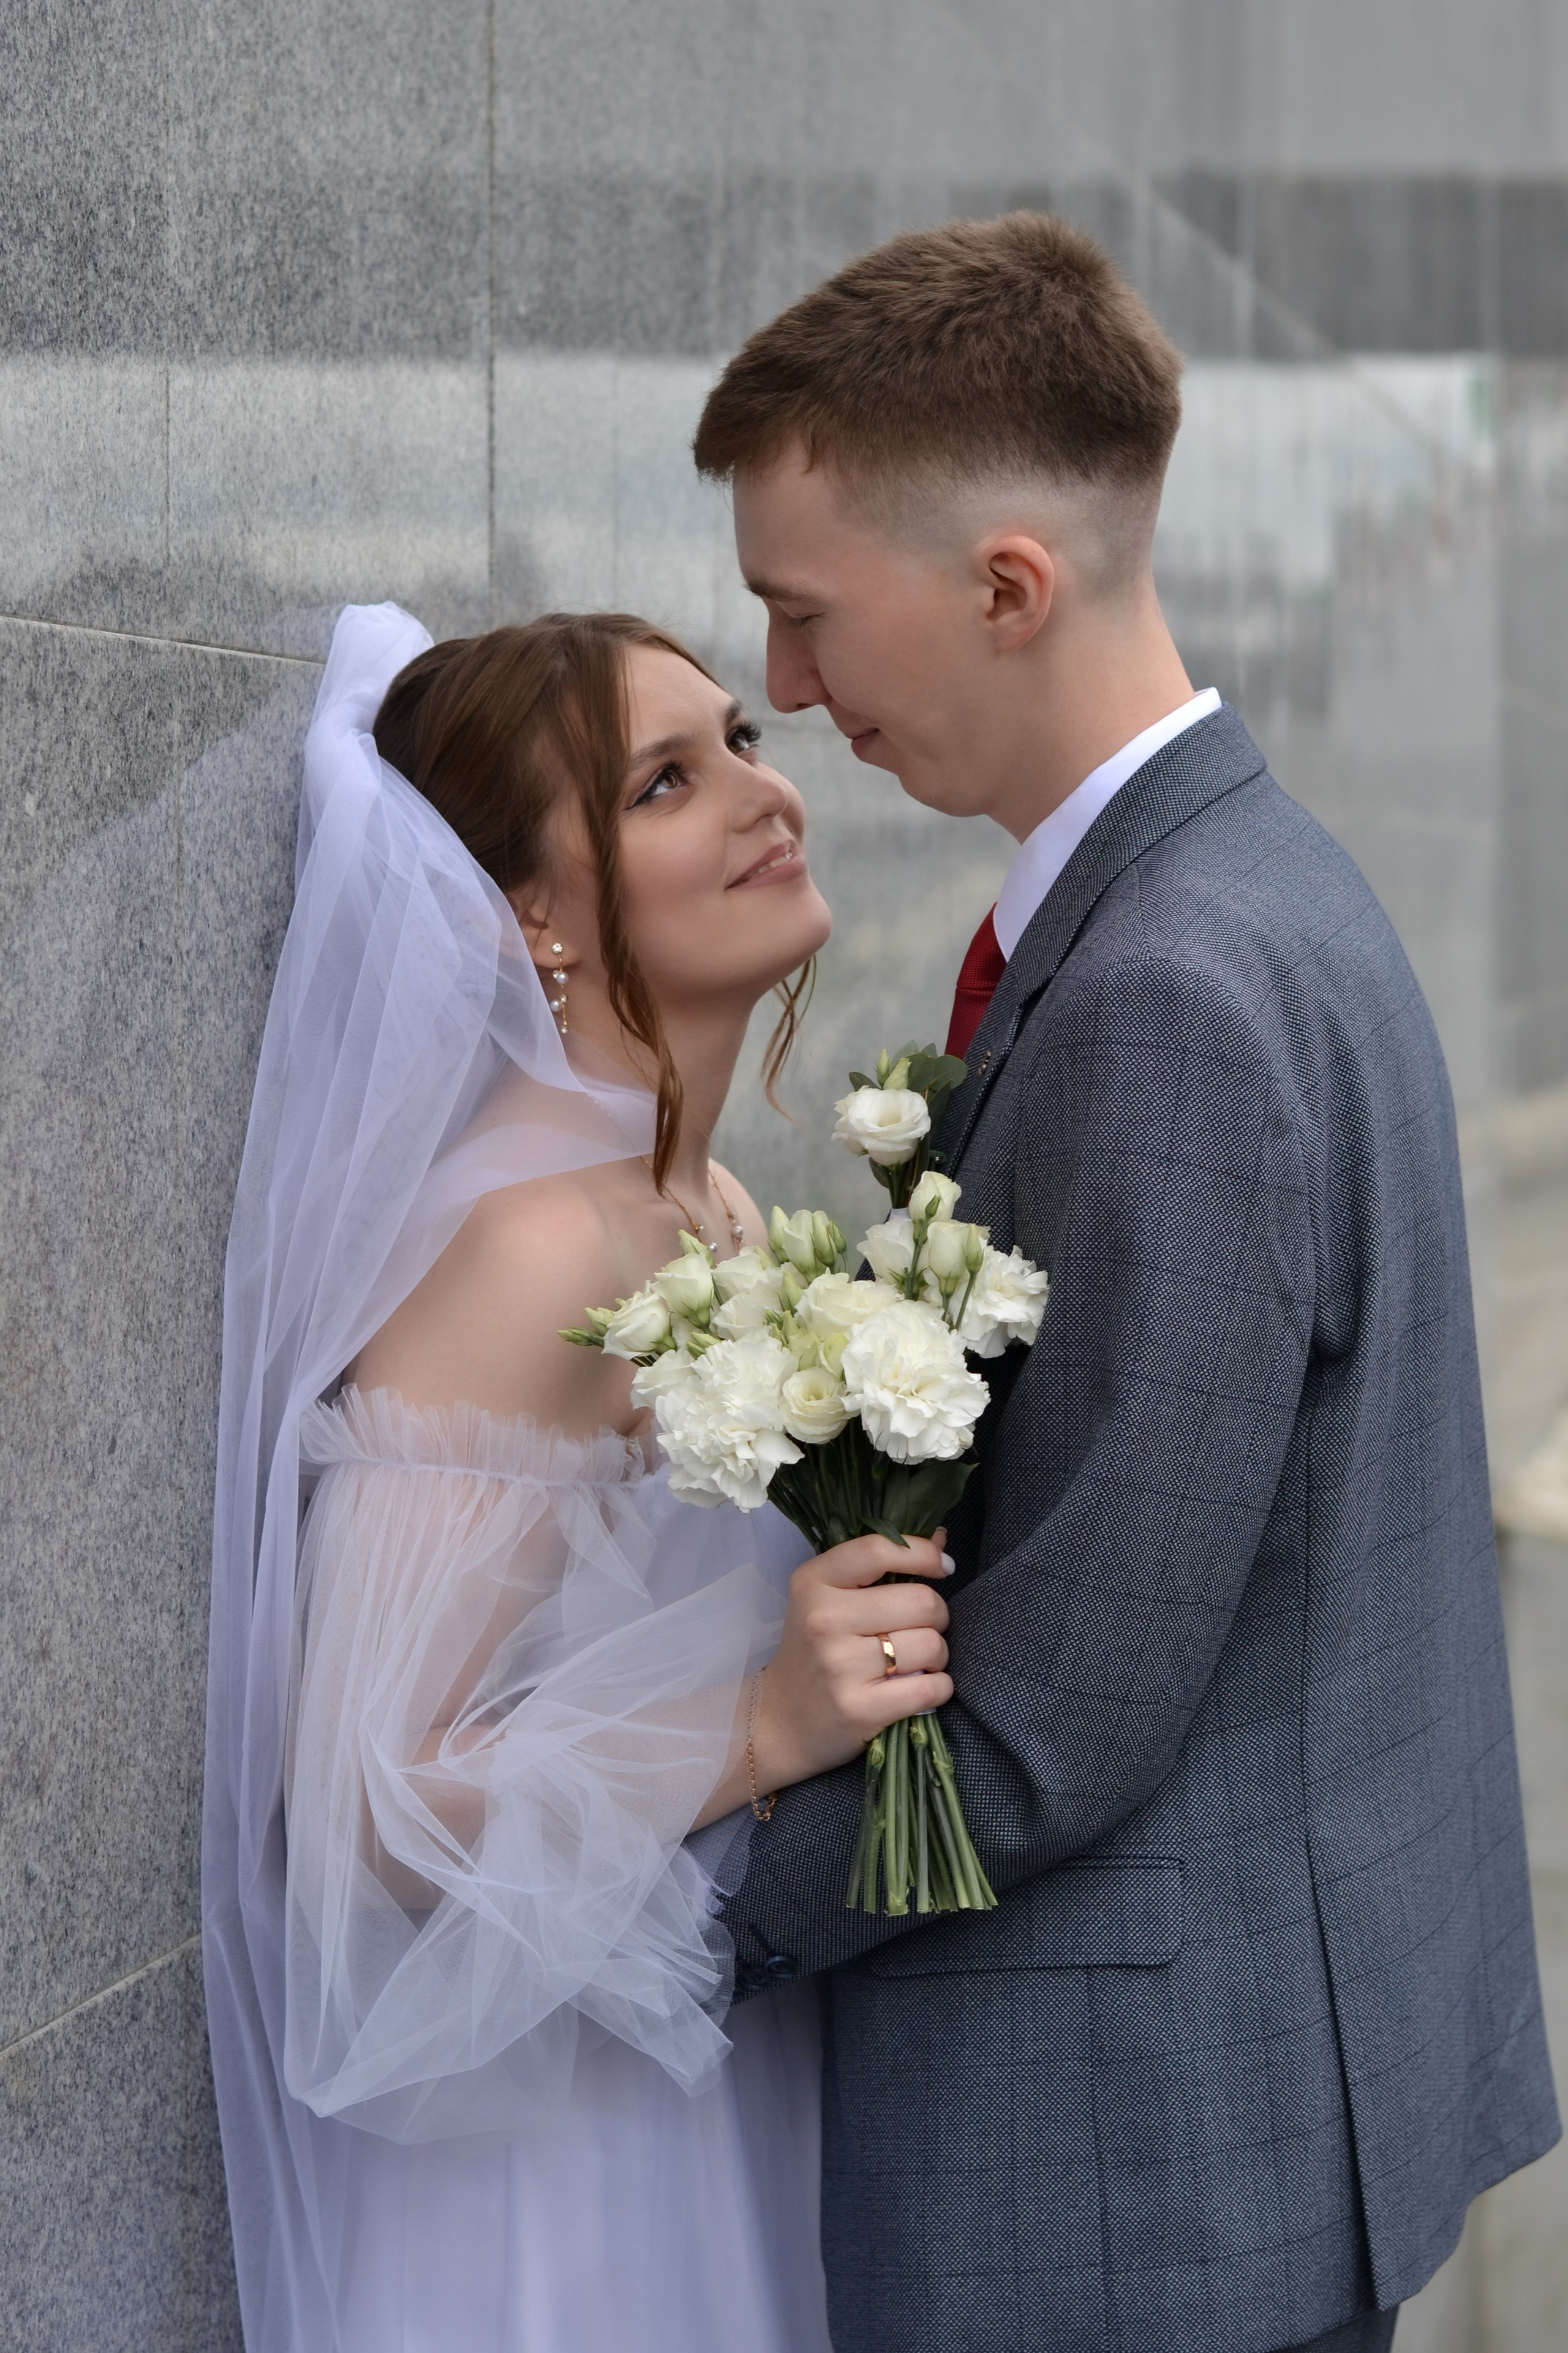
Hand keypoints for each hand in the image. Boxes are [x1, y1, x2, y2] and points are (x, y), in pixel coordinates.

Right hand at [753, 1531, 953, 1792]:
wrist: (780, 1721)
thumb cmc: (814, 1651)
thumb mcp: (827, 1598)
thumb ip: (879, 1566)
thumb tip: (941, 1538)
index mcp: (813, 1582)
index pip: (879, 1549)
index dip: (924, 1554)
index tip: (942, 1566)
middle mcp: (824, 1619)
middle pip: (921, 1601)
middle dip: (936, 1615)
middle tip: (920, 1629)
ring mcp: (840, 1666)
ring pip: (931, 1645)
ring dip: (938, 1655)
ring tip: (915, 1662)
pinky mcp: (859, 1709)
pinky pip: (932, 1688)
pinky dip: (938, 1687)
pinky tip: (919, 1687)